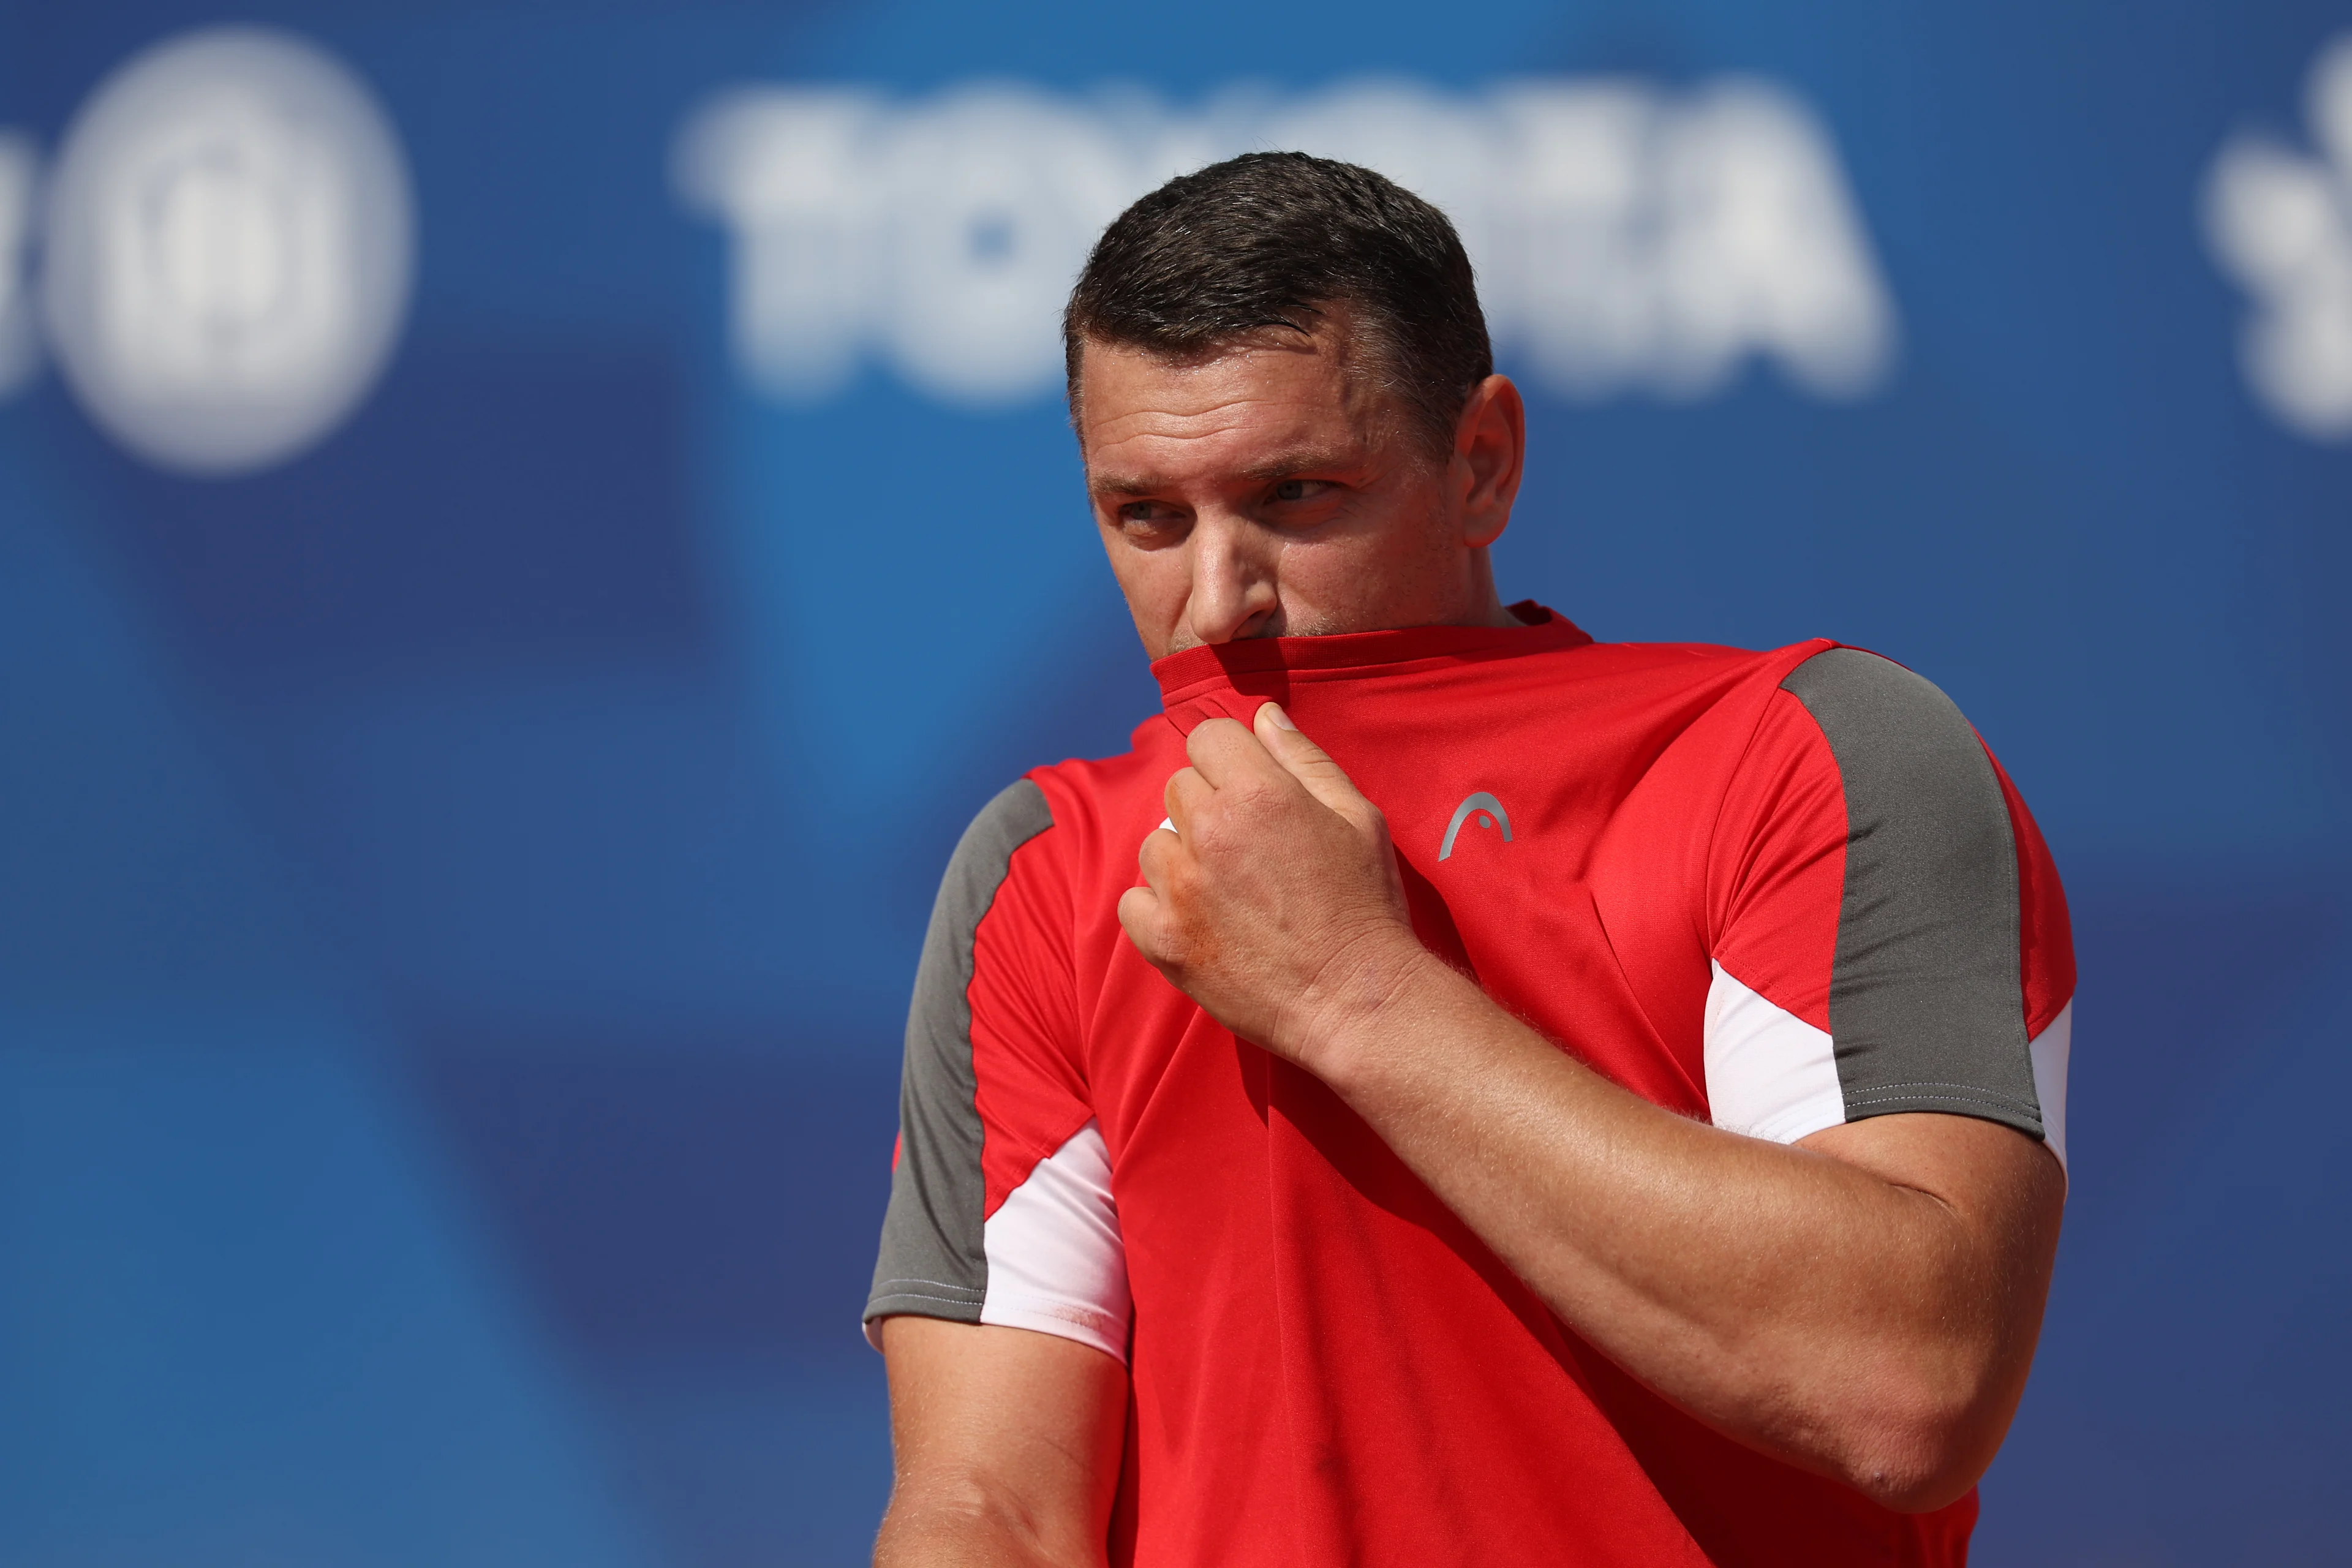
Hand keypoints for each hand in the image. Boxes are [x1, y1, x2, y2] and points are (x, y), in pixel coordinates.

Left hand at [1118, 703, 1425, 1071]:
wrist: (1355, 1000)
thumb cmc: (1364, 907)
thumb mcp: (1358, 817)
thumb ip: (1304, 759)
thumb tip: (1264, 714)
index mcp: (1259, 793)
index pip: (1208, 738)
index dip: (1230, 761)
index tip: (1250, 792)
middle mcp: (1211, 832)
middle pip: (1179, 787)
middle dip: (1208, 807)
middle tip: (1249, 850)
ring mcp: (1180, 889)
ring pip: (1154, 843)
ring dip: (1182, 858)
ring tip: (1228, 891)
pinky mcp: (1163, 940)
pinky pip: (1132, 900)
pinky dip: (1158, 909)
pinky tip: (1199, 922)